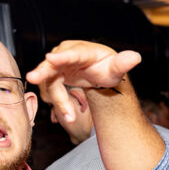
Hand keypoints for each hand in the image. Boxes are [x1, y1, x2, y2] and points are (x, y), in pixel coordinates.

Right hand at [26, 40, 141, 122]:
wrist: (99, 73)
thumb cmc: (108, 68)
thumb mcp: (116, 68)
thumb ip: (123, 64)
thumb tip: (135, 57)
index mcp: (85, 51)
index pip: (73, 53)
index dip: (61, 56)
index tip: (51, 58)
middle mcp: (68, 54)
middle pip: (53, 64)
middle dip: (43, 72)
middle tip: (33, 78)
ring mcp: (60, 64)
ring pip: (51, 81)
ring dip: (59, 101)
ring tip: (70, 118)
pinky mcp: (55, 74)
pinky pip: (52, 89)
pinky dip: (60, 103)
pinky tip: (68, 116)